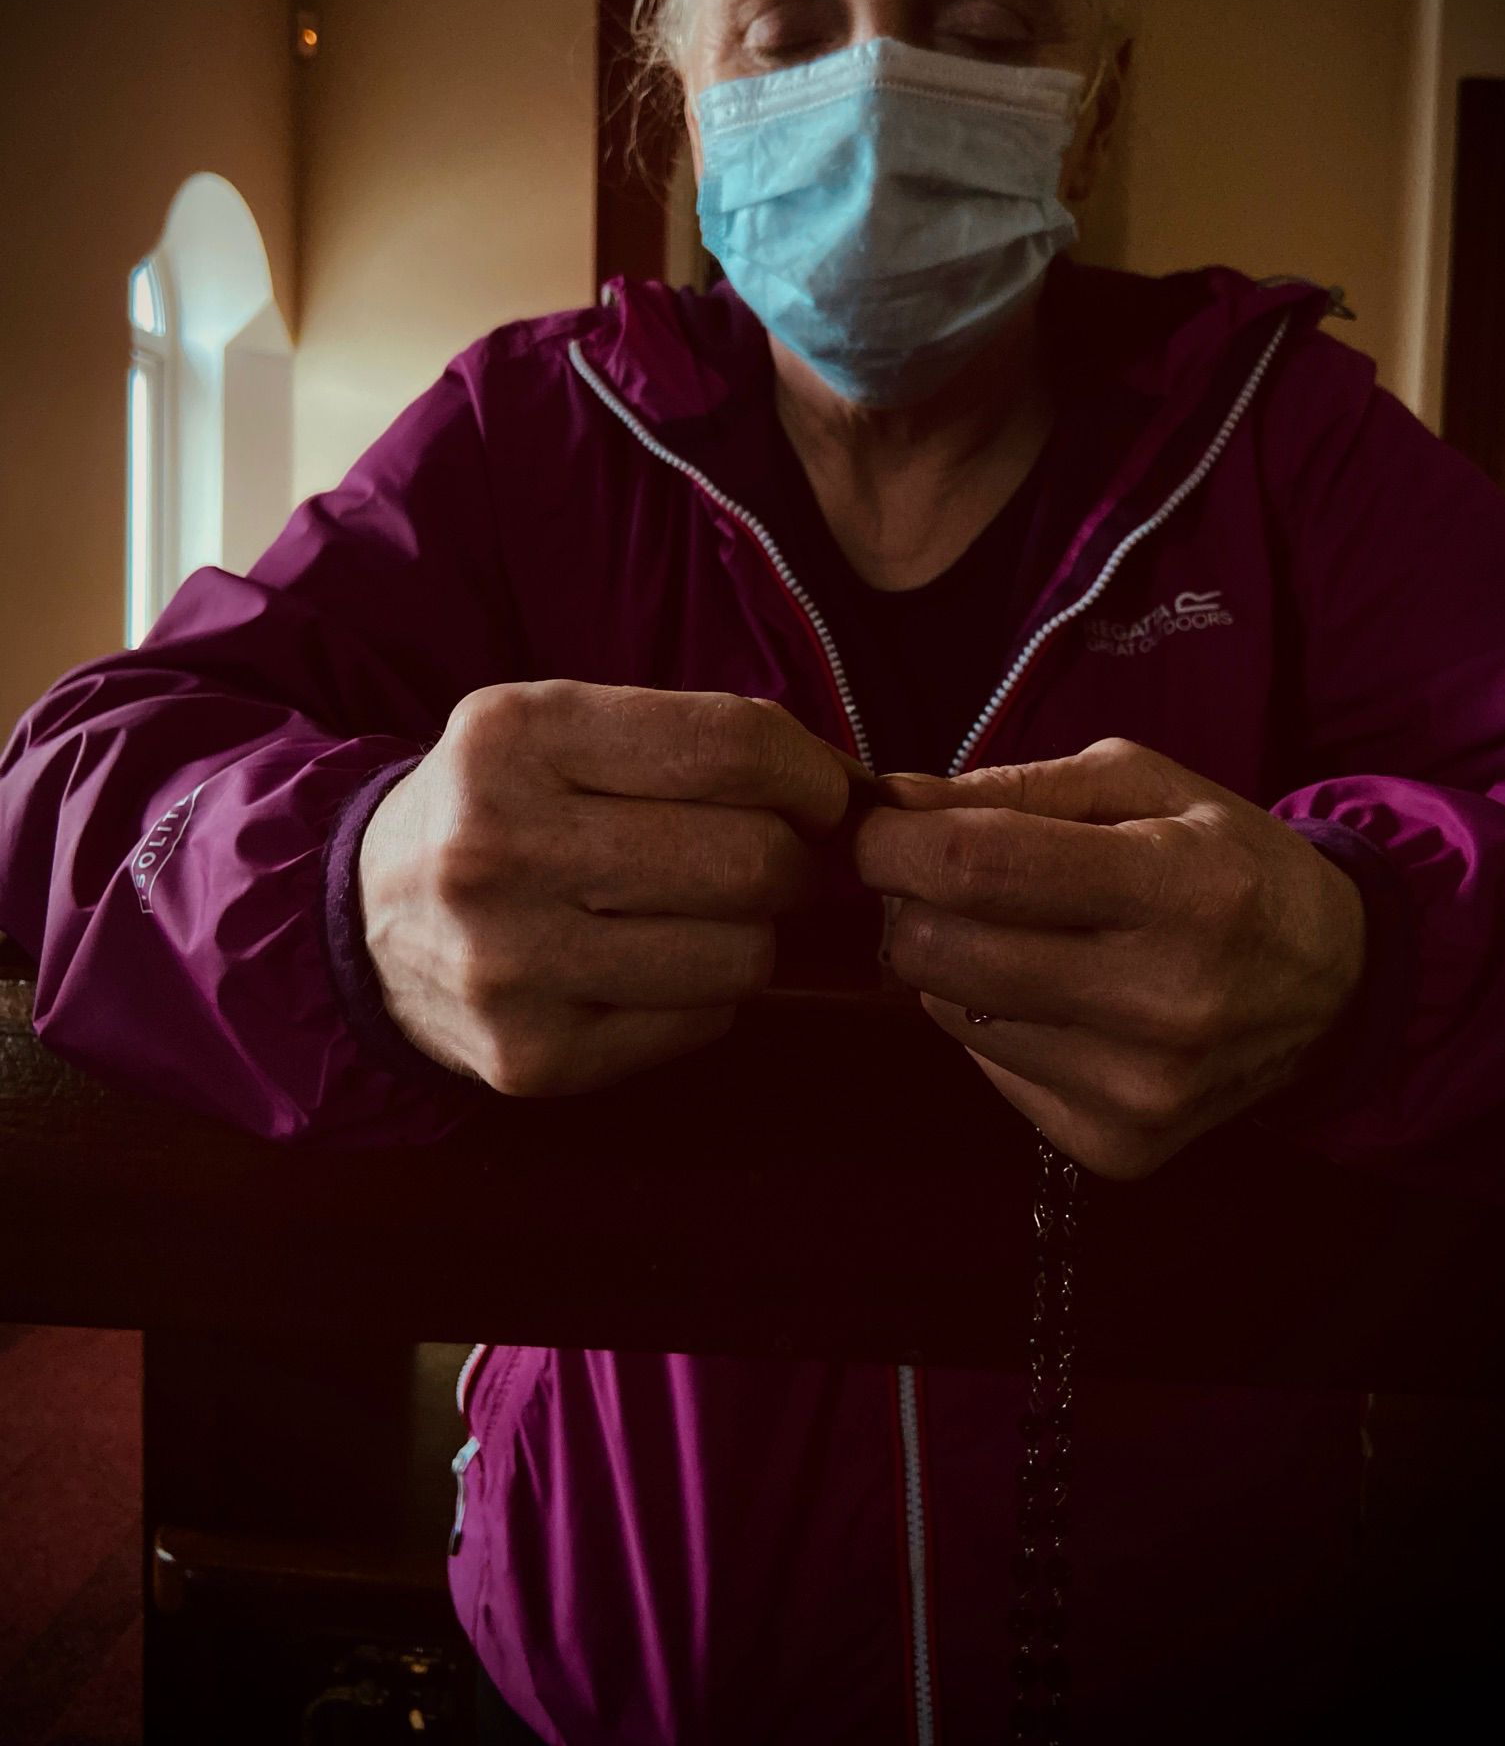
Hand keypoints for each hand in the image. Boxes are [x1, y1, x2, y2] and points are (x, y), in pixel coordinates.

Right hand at [359, 681, 854, 1094]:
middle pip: (751, 858)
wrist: (364, 918)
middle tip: (770, 861)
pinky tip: (650, 966)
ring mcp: (508, 961)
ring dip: (752, 934)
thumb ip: (702, 741)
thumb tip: (862, 794)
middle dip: (791, 861)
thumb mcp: (568, 728)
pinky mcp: (528, 1055)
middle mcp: (499, 844)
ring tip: (700, 914)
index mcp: (517, 734)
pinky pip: (700, 1024)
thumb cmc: (509, 806)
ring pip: (741, 954)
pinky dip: (705, 996)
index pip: (734, 746)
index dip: (813, 776)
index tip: (822, 797)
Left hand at [853, 737, 1365, 1178]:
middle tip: (937, 875)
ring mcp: (1138, 1090)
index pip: (976, 868)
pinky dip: (991, 1022)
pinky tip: (1055, 995)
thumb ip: (1013, 787)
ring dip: (951, 962)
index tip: (871, 826)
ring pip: (948, 1013)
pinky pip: (985, 1067)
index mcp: (1180, 889)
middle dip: (907, 901)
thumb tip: (889, 800)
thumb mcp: (1144, 786)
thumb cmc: (1225, 864)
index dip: (892, 843)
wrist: (1335, 988)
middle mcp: (1163, 1002)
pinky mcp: (1115, 1146)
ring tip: (1019, 933)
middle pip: (940, 952)